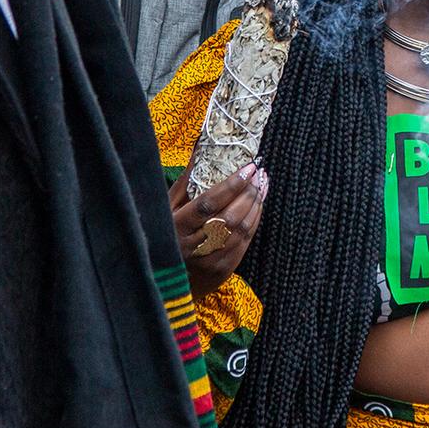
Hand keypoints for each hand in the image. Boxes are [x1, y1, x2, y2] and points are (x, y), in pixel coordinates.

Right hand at [170, 162, 267, 298]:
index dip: (230, 186)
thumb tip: (203, 146)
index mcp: (175, 227)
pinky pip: (245, 241)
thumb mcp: (168, 207)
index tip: (248, 168)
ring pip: (241, 229)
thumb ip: (186, 180)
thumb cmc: (167, 233)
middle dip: (248, 193)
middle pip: (228, 217)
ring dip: (256, 204)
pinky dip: (255, 220)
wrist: (166, 281)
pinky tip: (258, 204)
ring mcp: (209, 261)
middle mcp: (192, 247)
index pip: (207, 204)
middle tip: (258, 174)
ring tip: (262, 184)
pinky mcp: (223, 270)